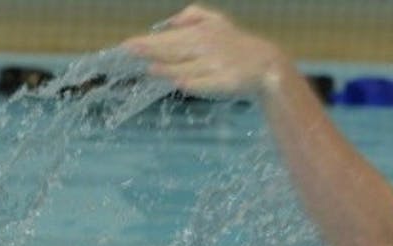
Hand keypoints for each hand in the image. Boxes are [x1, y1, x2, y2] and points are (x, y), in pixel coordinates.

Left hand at [124, 4, 288, 95]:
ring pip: (188, 67)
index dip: (147, 42)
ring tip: (150, 69)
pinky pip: (206, 83)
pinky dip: (193, 83)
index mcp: (202, 33)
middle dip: (151, 50)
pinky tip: (179, 82)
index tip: (127, 45)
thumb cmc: (236, 45)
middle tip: (129, 51)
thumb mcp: (218, 21)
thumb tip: (167, 22)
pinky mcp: (225, 82)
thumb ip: (193, 15)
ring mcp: (216, 66)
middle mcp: (207, 47)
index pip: (169, 38)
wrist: (266, 65)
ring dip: (168, 68)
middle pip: (174, 50)